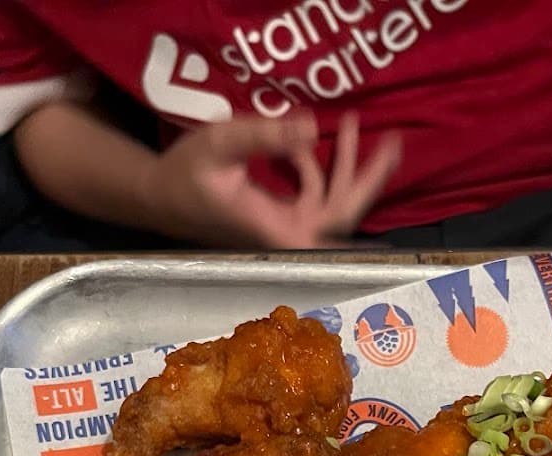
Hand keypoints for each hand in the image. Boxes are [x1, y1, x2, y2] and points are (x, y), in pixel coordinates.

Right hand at [142, 111, 401, 247]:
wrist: (160, 198)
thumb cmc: (184, 175)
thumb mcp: (221, 145)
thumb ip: (265, 136)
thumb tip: (311, 126)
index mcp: (278, 228)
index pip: (337, 217)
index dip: (366, 188)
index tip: (388, 160)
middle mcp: (288, 236)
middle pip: (345, 211)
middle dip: (367, 173)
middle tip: (391, 139)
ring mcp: (286, 230)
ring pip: (331, 203)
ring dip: (341, 165)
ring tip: (347, 122)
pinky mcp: (281, 221)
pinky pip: (314, 199)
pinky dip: (317, 171)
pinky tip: (302, 144)